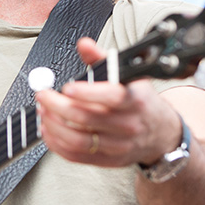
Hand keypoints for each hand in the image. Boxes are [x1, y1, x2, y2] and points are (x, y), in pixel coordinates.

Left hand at [34, 38, 181, 167]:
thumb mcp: (130, 77)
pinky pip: (77, 156)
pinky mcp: (108, 160)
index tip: (67, 87)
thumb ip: (103, 59)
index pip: (111, 96)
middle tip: (43, 96)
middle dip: (57, 106)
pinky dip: (57, 144)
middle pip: (86, 118)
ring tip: (43, 112)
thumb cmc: (140, 101)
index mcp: (135, 101)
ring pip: (78, 140)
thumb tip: (84, 44)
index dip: (86, 92)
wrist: (161, 133)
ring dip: (54, 126)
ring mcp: (118, 146)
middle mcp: (128, 125)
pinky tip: (48, 131)